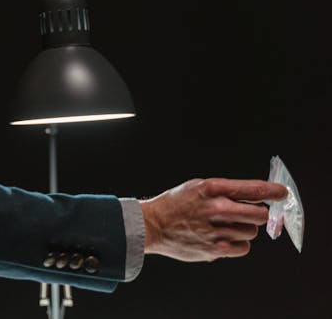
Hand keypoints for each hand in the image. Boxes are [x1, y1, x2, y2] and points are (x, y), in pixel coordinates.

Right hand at [140, 178, 286, 261]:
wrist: (153, 225)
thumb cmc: (175, 204)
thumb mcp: (198, 186)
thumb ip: (225, 191)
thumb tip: (255, 197)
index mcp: (212, 188)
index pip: (253, 189)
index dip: (273, 191)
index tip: (282, 192)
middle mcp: (216, 209)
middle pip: (260, 213)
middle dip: (261, 213)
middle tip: (253, 212)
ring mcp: (216, 230)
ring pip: (252, 232)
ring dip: (244, 228)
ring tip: (226, 225)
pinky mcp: (215, 249)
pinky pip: (243, 248)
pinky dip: (238, 244)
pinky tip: (224, 238)